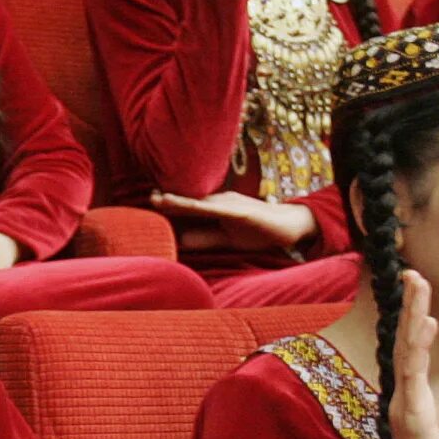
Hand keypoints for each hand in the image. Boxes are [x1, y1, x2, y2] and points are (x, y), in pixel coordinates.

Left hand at [147, 187, 314, 249]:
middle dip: (169, 198)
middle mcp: (221, 200)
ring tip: (159, 198)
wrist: (290, 227)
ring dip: (179, 200)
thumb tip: (180, 242)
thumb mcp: (227, 239)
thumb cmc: (259, 231)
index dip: (169, 205)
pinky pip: (218, 208)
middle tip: (148, 196)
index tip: (150, 203)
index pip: (188, 206)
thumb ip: (205, 239)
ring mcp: (231, 203)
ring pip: (200, 202)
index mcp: (216, 206)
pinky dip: (201, 206)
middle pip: (190, 199)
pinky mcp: (242, 210)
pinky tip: (189, 205)